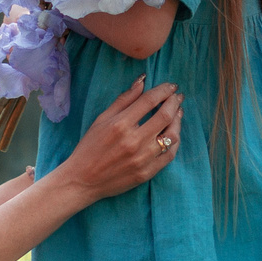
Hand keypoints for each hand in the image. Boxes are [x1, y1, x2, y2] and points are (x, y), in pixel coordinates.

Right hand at [54, 79, 184, 202]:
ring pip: (172, 135)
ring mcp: (142, 158)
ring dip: (178, 120)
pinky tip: (174, 133)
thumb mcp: (102, 119)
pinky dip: (175, 141)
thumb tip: (142, 81)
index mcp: (120, 124)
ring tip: (178, 112)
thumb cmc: (90, 147)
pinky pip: (170, 155)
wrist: (83, 180)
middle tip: (177, 96)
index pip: (149, 100)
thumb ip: (124, 99)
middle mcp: (134, 141)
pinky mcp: (147, 172)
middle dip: (174, 102)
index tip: (170, 86)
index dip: (163, 90)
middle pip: (165, 115)